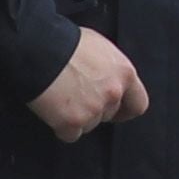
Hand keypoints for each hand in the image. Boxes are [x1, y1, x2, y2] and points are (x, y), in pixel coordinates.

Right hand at [30, 26, 148, 138]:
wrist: (40, 51)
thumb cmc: (67, 43)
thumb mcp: (100, 48)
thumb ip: (111, 68)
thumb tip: (109, 77)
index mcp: (124, 73)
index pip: (138, 103)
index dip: (126, 109)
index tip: (118, 112)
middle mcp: (113, 93)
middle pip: (109, 114)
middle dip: (96, 109)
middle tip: (78, 96)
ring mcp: (93, 110)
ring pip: (90, 125)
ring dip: (78, 117)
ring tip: (63, 98)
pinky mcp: (72, 122)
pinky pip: (71, 134)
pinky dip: (62, 127)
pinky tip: (54, 110)